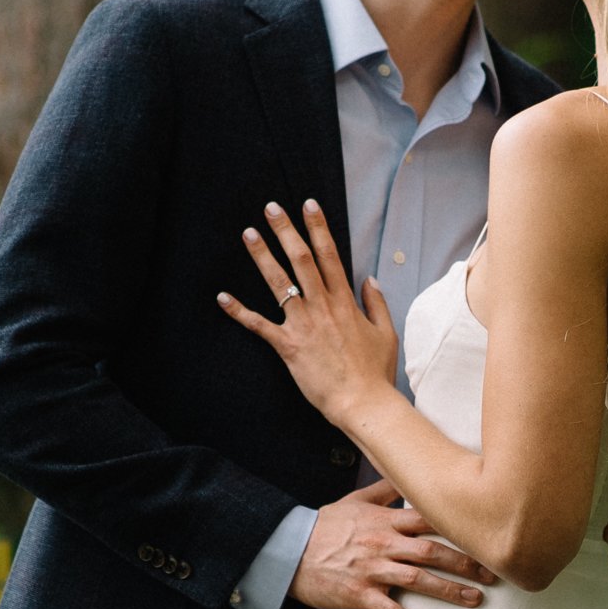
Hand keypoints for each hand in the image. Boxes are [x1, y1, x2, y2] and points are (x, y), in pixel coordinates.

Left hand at [219, 199, 397, 429]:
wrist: (363, 403)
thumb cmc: (375, 372)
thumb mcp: (385, 333)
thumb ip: (377, 303)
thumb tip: (370, 279)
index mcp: (345, 302)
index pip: (330, 255)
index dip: (318, 228)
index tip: (308, 205)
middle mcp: (323, 307)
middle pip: (302, 260)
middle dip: (286, 230)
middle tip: (271, 208)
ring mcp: (304, 324)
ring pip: (280, 283)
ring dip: (262, 256)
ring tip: (249, 234)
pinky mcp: (288, 346)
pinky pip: (260, 325)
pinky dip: (239, 311)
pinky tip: (222, 297)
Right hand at [289, 479, 495, 608]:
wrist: (289, 551)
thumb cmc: (324, 527)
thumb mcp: (354, 501)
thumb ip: (385, 490)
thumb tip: (407, 473)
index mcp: (385, 521)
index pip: (430, 520)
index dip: (459, 526)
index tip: (484, 532)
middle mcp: (383, 544)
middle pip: (432, 552)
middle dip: (466, 562)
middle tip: (493, 572)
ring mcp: (372, 570)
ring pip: (419, 580)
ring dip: (450, 591)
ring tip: (475, 599)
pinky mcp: (360, 594)